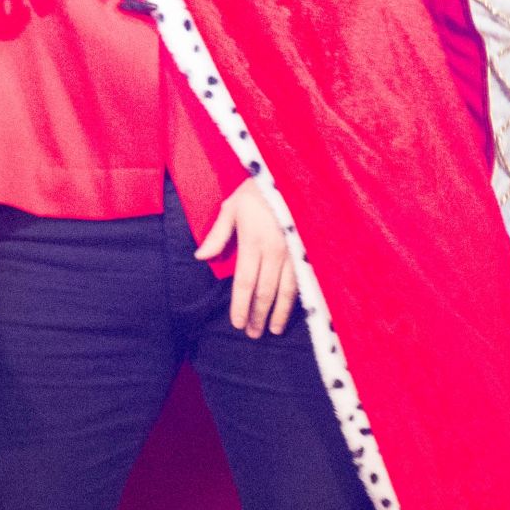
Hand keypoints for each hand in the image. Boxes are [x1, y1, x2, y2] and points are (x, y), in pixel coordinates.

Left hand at [195, 178, 298, 337]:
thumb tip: (200, 257)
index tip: (238, 323)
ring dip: (279, 313)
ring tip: (273, 330)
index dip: (241, 306)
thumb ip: (217, 235)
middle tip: (254, 335)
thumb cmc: (258, 190)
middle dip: (258, 316)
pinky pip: (304, 281)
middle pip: (265, 292)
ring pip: (287, 291)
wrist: (292, 174)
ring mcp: (294, 252)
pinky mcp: (308, 250)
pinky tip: (296, 311)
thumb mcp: (233, 206)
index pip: (244, 282)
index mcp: (253, 242)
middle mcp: (275, 251)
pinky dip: (298, 299)